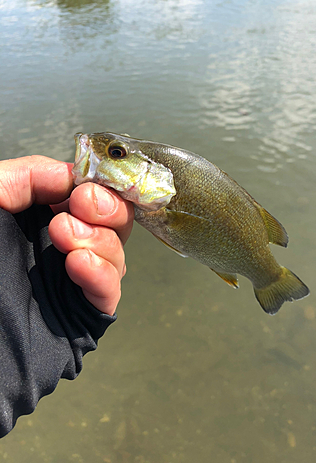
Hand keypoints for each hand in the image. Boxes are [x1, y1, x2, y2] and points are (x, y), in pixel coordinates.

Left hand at [0, 155, 133, 314]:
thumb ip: (24, 177)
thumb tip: (70, 176)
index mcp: (37, 218)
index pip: (89, 194)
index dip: (98, 185)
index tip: (83, 186)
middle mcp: (59, 247)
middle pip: (113, 221)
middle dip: (107, 208)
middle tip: (83, 204)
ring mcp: (71, 280)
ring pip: (116, 253)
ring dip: (100, 239)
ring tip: (63, 235)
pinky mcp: (80, 315)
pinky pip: (109, 292)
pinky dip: (102, 274)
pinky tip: (79, 263)